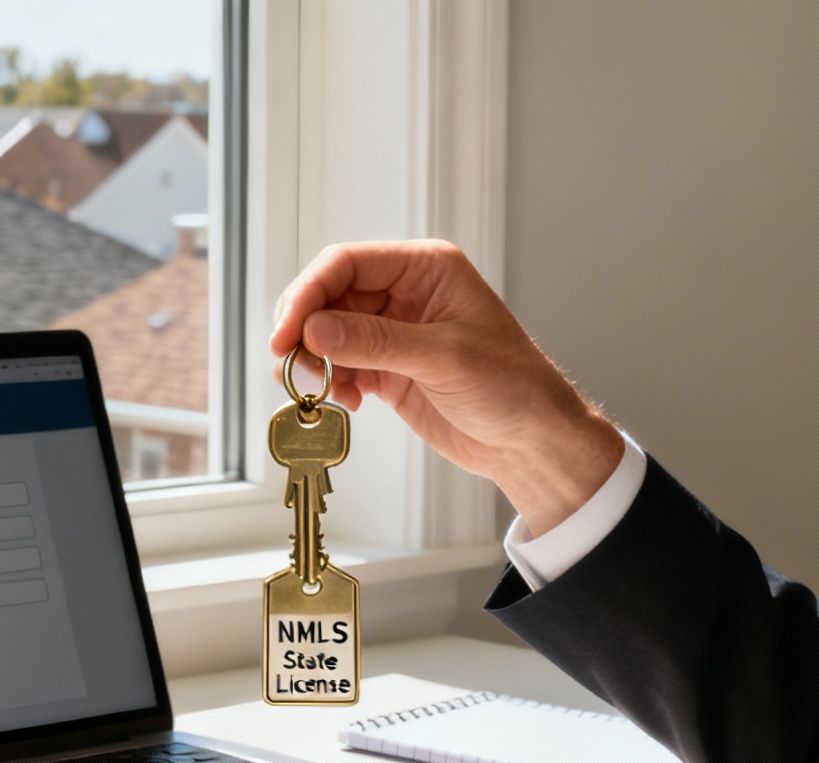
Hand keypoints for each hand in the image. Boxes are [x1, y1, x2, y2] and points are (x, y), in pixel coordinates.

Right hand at [272, 240, 622, 535]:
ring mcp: (394, 332)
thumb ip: (376, 342)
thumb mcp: (444, 358)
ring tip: (320, 390)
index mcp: (426, 268)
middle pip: (329, 297)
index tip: (287, 334)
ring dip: (314, 361)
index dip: (308, 294)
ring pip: (328, 334)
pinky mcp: (387, 369)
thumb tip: (314, 328)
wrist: (531, 442)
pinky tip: (346, 402)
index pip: (347, 263)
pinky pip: (341, 366)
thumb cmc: (512, 387)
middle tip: (292, 367)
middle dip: (306, 331)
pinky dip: (331, 383)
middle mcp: (405, 293)